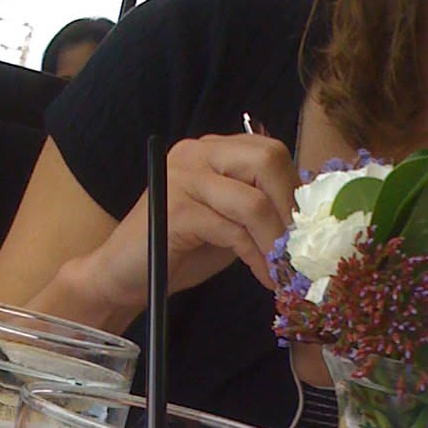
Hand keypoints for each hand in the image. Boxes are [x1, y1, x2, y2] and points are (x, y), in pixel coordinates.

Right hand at [78, 132, 297, 319]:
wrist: (120, 277)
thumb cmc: (174, 252)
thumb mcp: (226, 222)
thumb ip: (256, 209)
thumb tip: (305, 222)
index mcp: (212, 150)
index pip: (270, 152)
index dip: (295, 191)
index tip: (307, 231)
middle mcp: (198, 152)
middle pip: (267, 160)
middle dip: (291, 208)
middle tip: (299, 248)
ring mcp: (185, 178)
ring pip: (253, 201)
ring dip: (277, 242)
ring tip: (285, 271)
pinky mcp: (177, 211)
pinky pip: (233, 231)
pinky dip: (256, 258)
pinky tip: (264, 278)